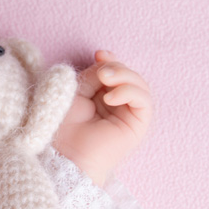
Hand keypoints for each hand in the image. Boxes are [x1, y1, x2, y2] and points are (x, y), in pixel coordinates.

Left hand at [53, 51, 152, 185]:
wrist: (66, 154)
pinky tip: (110, 98)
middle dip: (116, 67)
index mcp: (102, 96)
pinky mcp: (138, 125)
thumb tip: (105, 63)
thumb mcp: (75, 92)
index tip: (99, 54)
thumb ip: (91, 76)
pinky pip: (143, 100)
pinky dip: (129, 92)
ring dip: (124, 76)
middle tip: (100, 71)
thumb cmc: (65, 127)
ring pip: (140, 85)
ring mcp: (129, 114)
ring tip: (104, 79)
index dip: (111, 60)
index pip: (116, 72)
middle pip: (129, 75)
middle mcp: (118, 104)